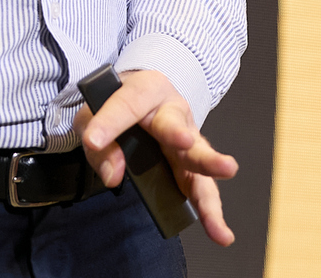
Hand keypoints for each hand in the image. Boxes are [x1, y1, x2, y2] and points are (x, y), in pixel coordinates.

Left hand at [74, 69, 238, 245]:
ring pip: (197, 155)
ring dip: (209, 167)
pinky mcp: (192, 164)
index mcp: (146, 89)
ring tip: (226, 171)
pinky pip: (202, 187)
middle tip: (184, 141)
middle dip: (179, 135)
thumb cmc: (116, 104)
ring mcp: (188, 137)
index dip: (109, 122)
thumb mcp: (93, 114)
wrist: (141, 100)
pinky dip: (211, 209)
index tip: (94, 141)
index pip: (126, 104)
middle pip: (175, 124)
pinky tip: (220, 231)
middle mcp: (173, 110)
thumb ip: (97, 140)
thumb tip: (113, 174)